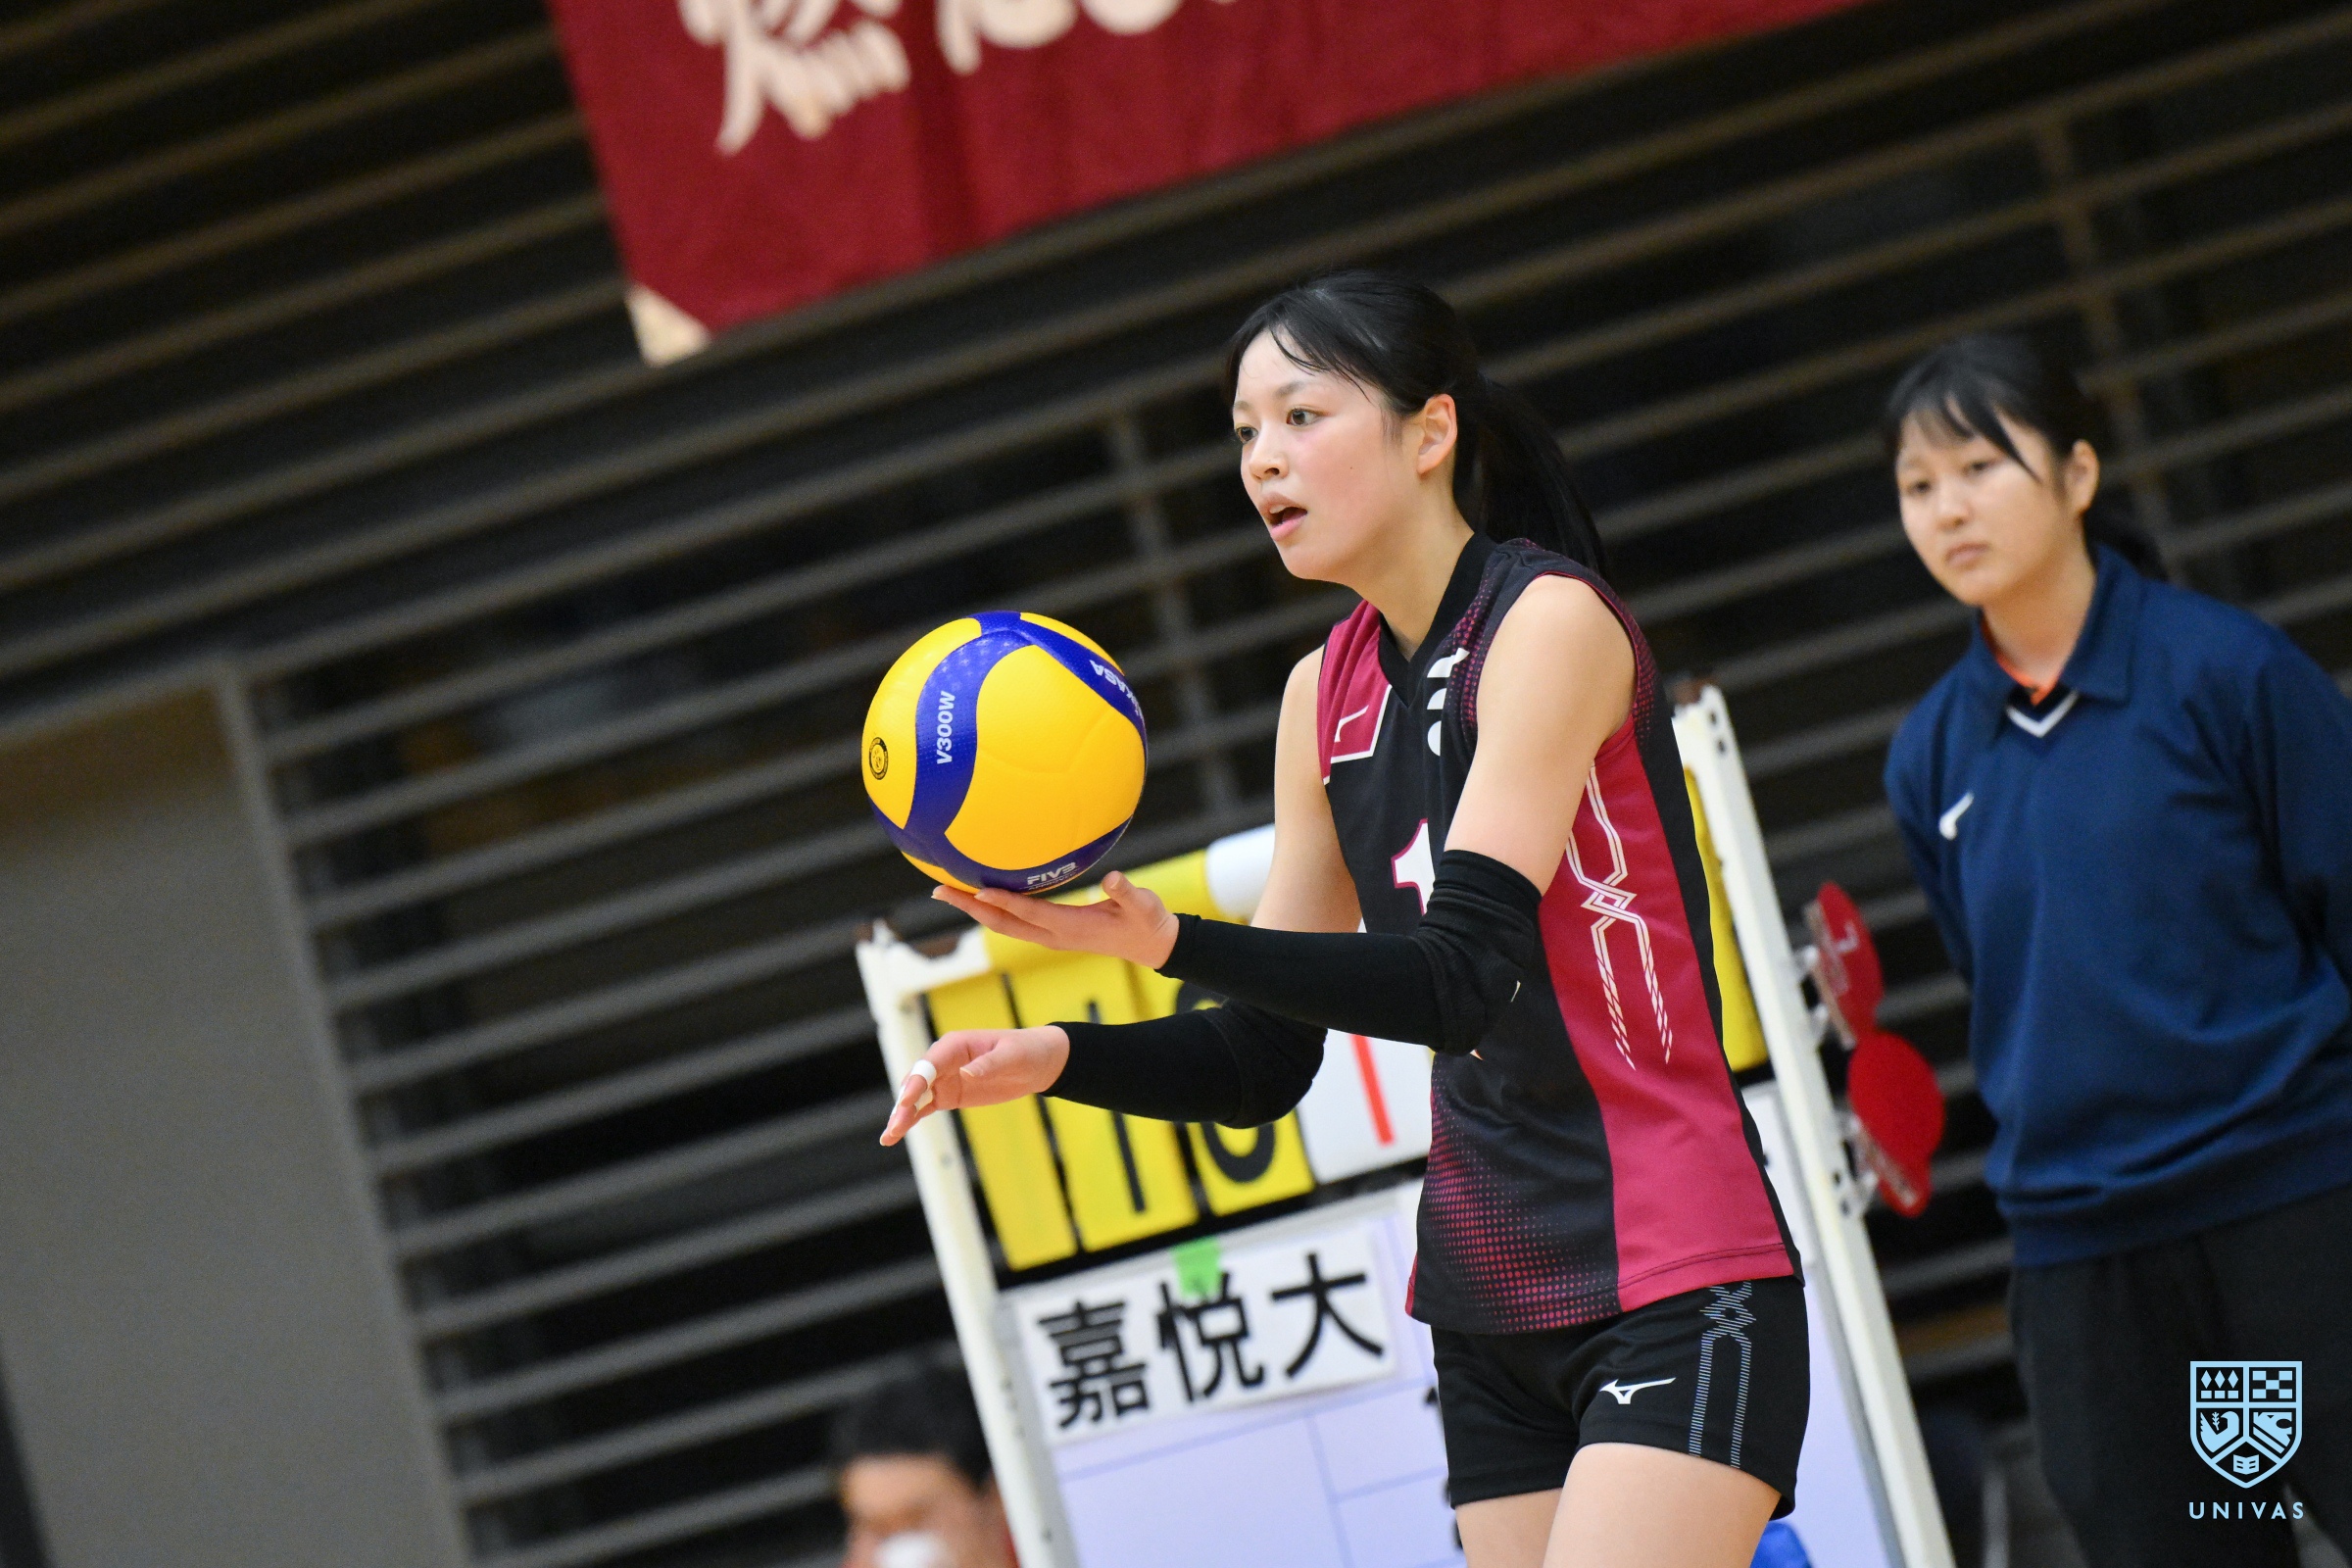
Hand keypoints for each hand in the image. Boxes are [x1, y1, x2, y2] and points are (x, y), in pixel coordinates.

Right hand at [878, 1025, 1070, 1144]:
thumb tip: (967, 1073)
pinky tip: (896, 1135)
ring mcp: (943, 1079)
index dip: (916, 1082)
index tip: (906, 1101)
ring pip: (916, 1098)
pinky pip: (925, 1108)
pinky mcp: (949, 1095)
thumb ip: (989, 1064)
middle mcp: (943, 1060)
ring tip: (889, 1137)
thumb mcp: (1011, 1056)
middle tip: (894, 1126)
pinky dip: (911, 1120)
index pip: (929, 1064)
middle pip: (916, 1082)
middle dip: (904, 1104)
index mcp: (955, 1045)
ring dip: (902, 1115)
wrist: (1036, 1063)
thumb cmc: (1025, 1052)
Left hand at [931, 870, 1180, 969]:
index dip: (1005, 903)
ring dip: (974, 909)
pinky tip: (980, 894)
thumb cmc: (1148, 921)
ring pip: (1004, 924)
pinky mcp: (1052, 932)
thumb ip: (1128, 893)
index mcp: (1072, 927)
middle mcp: (1054, 935)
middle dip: (970, 907)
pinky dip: (993, 908)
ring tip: (946, 891)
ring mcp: (1051, 936)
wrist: (1152, 945)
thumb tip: (1114, 878)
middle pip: (1003, 923)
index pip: (1032, 914)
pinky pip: (1015, 920)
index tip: (978, 891)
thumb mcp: (1144, 905)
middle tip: (938, 890)